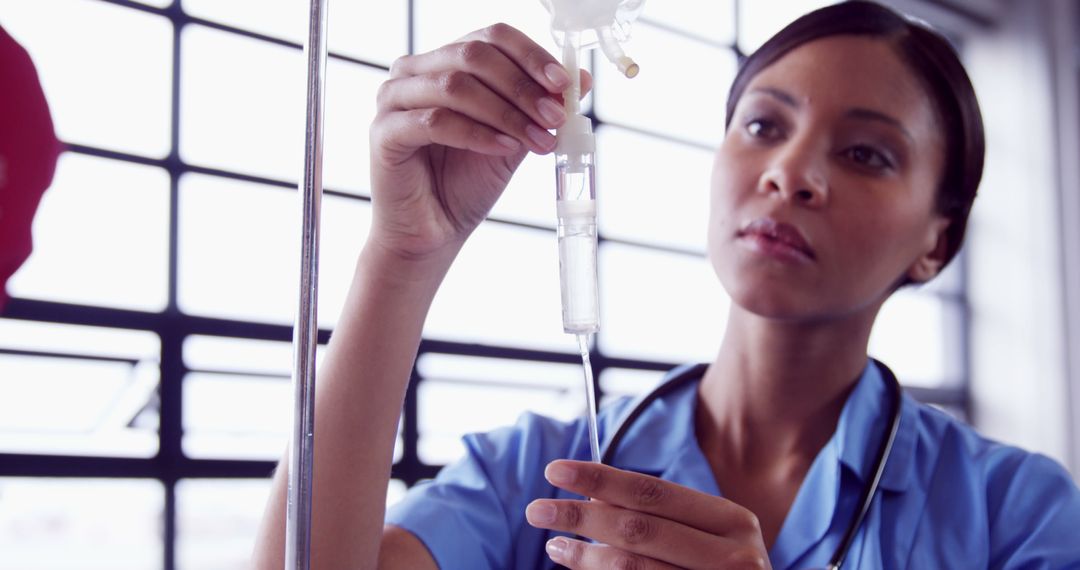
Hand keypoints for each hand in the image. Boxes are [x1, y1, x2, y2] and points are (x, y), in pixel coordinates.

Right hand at [369, 23, 591, 263]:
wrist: (433, 232)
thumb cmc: (465, 183)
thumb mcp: (513, 138)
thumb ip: (537, 107)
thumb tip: (580, 79)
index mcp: (443, 63)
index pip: (491, 37)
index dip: (531, 56)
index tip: (564, 85)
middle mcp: (413, 72)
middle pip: (474, 55)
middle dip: (523, 86)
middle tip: (555, 116)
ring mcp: (393, 100)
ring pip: (456, 86)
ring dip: (505, 112)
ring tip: (537, 138)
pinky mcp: (383, 133)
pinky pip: (435, 122)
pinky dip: (477, 134)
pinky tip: (504, 148)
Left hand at [525, 460, 770, 569]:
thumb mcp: (706, 538)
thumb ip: (659, 516)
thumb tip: (591, 497)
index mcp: (732, 521)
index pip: (652, 492)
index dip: (600, 479)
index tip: (555, 470)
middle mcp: (733, 558)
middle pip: (637, 529)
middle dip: (580, 517)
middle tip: (537, 510)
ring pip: (631, 569)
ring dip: (584, 557)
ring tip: (554, 544)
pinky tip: (581, 569)